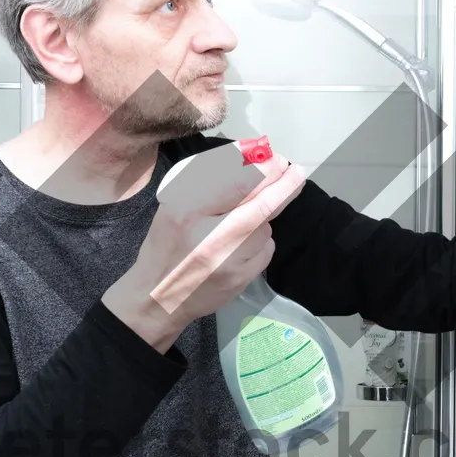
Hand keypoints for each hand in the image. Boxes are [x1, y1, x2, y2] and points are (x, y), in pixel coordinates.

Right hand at [103, 153, 305, 350]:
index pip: (238, 184)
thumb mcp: (174, 205)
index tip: (278, 159)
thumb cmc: (167, 244)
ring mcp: (228, 262)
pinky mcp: (241, 280)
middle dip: (285, 185)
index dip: (265, 170)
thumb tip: (252, 158)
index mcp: (187, 211)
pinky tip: (241, 247)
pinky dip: (260, 242)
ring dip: (261, 220)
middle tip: (296, 172)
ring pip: (265, 227)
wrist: (160, 298)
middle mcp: (209, 237)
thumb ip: (210, 182)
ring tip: (238, 226)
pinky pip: (266, 250)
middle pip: (262, 205)